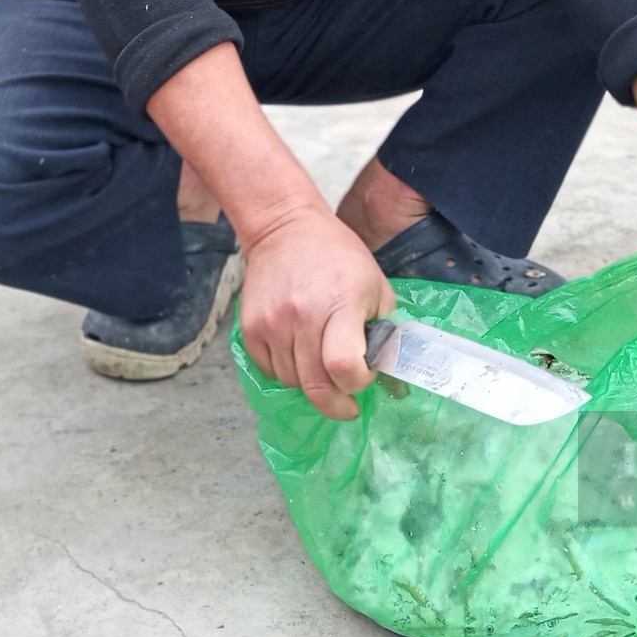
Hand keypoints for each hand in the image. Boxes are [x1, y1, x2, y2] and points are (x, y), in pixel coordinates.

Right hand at [238, 207, 396, 419]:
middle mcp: (302, 316)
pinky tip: (299, 355)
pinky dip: (287, 373)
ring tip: (321, 366)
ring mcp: (272, 324)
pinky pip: (270, 371)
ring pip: (292, 382)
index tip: (363, 376)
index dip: (357, 382)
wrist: (284, 229)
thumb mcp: (375, 284)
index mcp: (340, 303)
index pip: (344, 365)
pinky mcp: (250, 329)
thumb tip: (386, 368)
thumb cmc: (337, 256)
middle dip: (335, 404)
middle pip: (315, 386)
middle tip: (346, 407)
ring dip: (310, 384)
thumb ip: (384, 328)